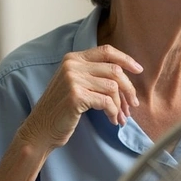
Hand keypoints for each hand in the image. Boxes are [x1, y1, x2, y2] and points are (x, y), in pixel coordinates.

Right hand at [18, 45, 142, 150]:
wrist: (40, 129)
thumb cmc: (62, 109)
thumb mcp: (75, 84)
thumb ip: (94, 74)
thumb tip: (126, 76)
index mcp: (73, 58)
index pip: (106, 51)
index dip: (126, 59)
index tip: (139, 70)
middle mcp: (72, 65)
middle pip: (114, 70)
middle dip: (128, 88)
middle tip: (133, 104)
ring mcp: (73, 79)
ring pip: (113, 87)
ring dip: (121, 105)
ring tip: (121, 116)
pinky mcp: (76, 96)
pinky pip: (106, 102)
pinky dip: (113, 112)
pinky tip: (112, 120)